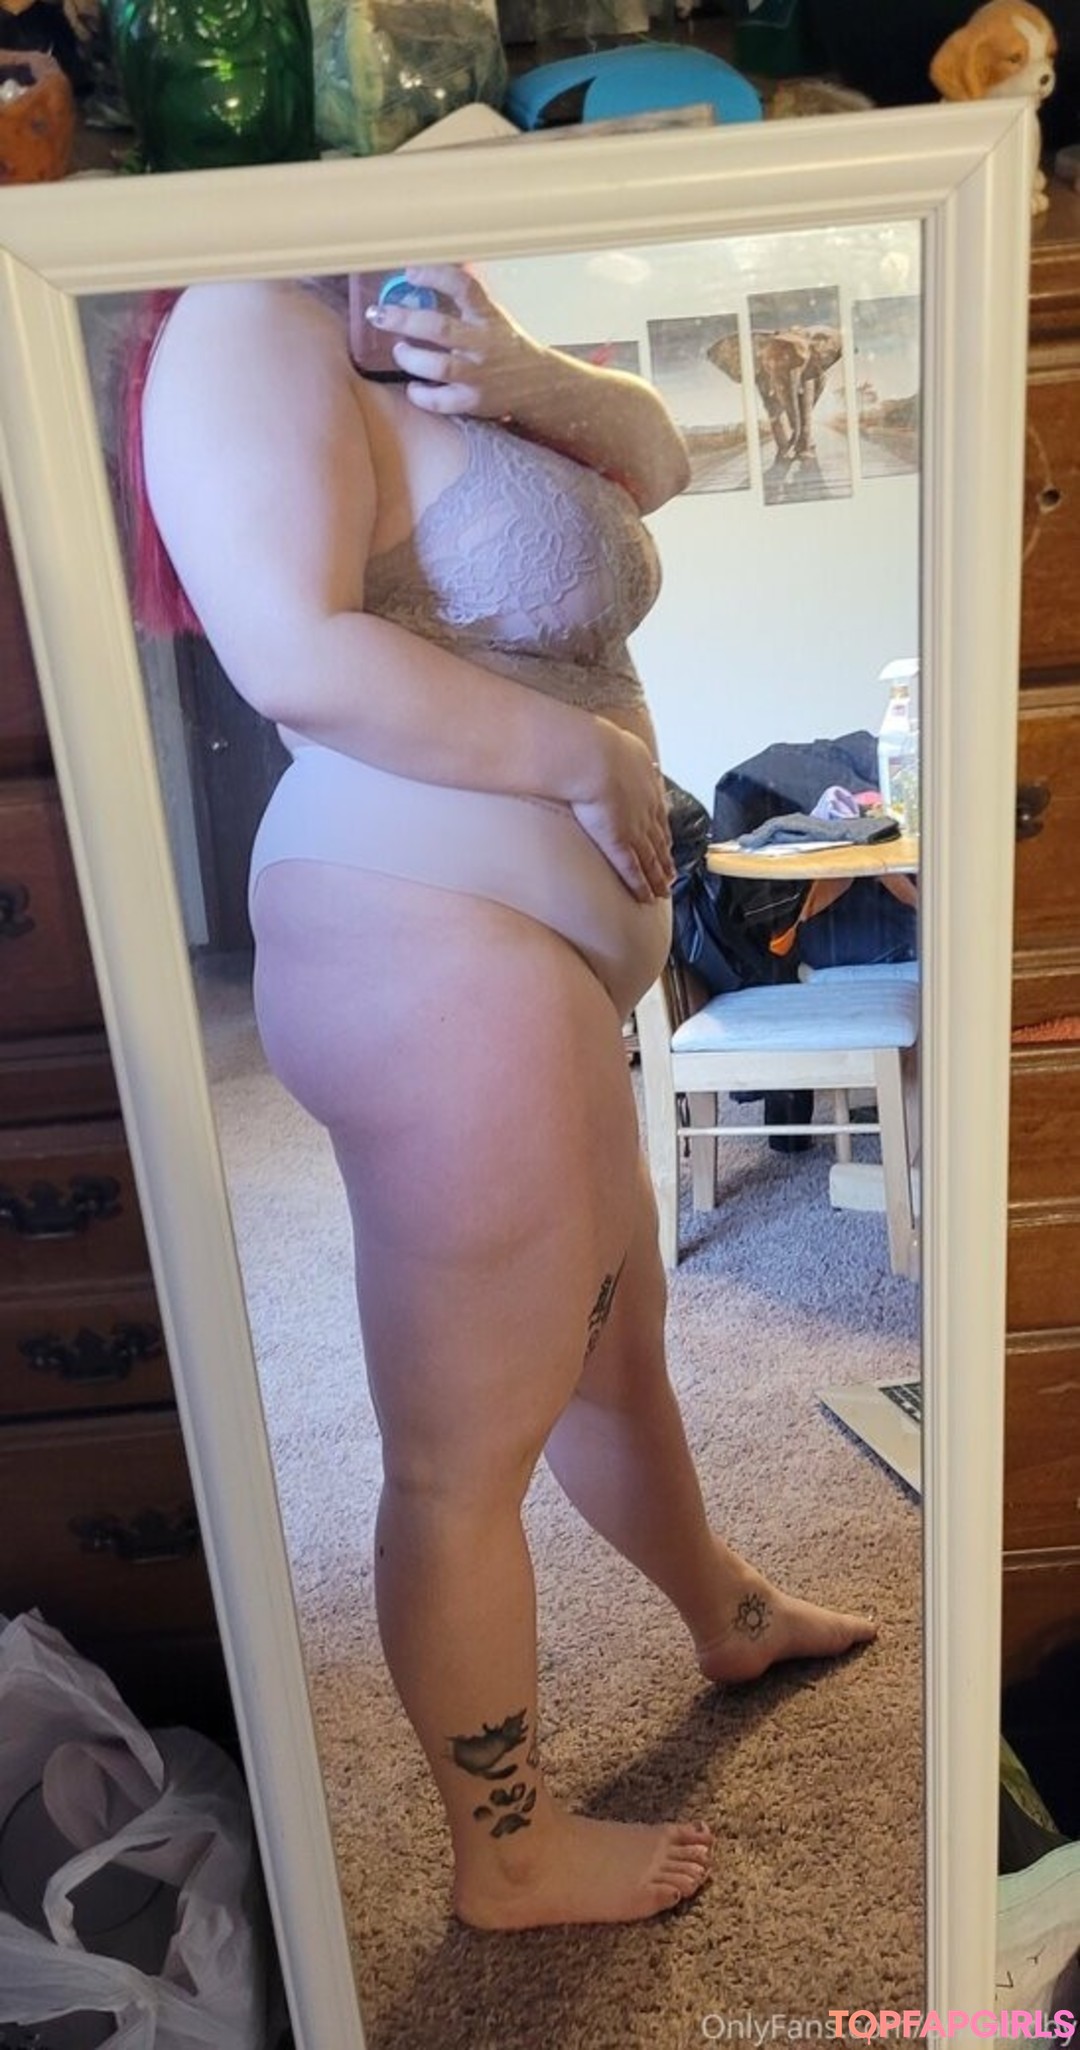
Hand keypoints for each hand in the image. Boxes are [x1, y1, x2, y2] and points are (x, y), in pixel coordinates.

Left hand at [362, 264, 535, 418]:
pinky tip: (413, 388)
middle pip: (439, 328)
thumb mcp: (491, 315)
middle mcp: (483, 344)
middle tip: (379, 315)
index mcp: (487, 316)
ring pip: (439, 367)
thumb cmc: (503, 344)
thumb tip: (420, 276)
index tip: (409, 272)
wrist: (536, 383)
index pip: (463, 287)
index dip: (435, 276)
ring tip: (400, 351)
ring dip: (411, 359)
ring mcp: (479, 375)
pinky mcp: (474, 401)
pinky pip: (442, 401)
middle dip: (404, 320)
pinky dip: (421, 396)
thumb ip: (463, 301)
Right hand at [570, 721, 675, 903]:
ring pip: (651, 859)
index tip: (667, 845)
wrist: (592, 757)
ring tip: (663, 892)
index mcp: (647, 787)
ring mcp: (634, 829)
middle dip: (666, 860)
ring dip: (658, 877)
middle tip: (671, 876)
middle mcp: (647, 810)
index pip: (659, 816)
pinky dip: (641, 885)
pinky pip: (633, 869)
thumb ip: (625, 754)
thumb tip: (623, 752)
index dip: (663, 833)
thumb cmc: (599, 745)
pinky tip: (646, 898)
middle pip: (660, 841)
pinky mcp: (619, 843)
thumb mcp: (622, 744)